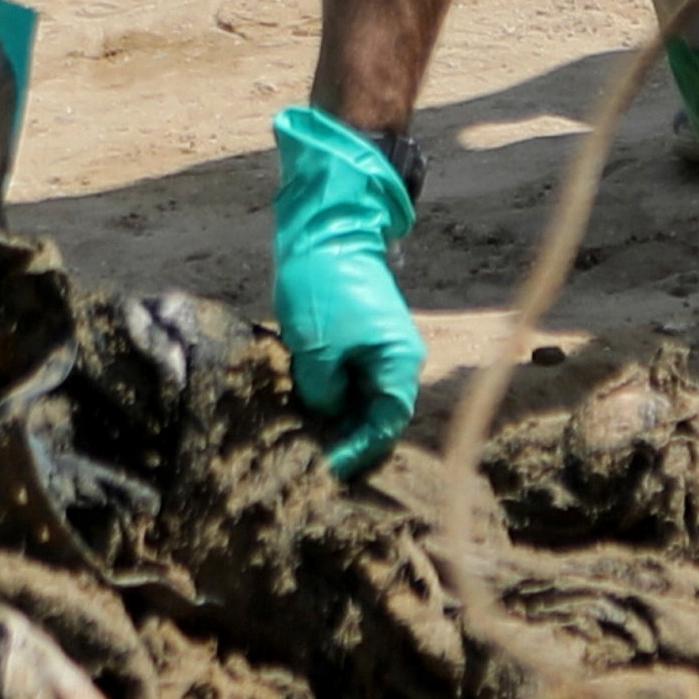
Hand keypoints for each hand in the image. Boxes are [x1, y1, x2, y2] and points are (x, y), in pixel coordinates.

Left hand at [267, 105, 426, 474]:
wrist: (325, 230)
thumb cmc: (325, 288)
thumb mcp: (317, 349)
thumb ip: (323, 392)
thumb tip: (324, 414)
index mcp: (397, 363)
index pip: (386, 425)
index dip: (358, 450)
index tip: (326, 467)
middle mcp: (395, 358)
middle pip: (376, 413)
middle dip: (345, 436)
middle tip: (309, 459)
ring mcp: (377, 345)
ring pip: (359, 396)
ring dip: (333, 415)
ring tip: (300, 436)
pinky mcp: (357, 335)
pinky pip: (347, 376)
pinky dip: (327, 391)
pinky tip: (301, 402)